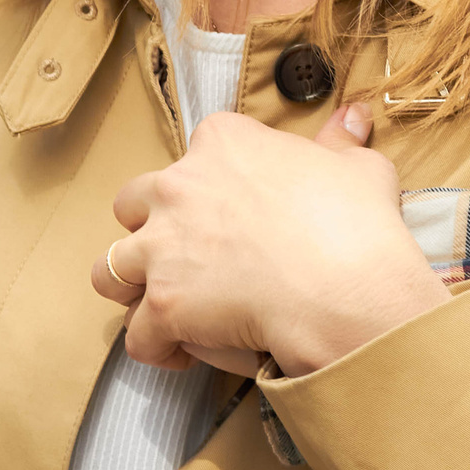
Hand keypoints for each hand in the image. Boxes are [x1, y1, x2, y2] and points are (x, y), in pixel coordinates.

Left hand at [91, 103, 448, 376]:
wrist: (347, 288)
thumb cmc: (356, 224)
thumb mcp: (358, 167)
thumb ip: (340, 141)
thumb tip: (351, 117)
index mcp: (224, 142)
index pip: (198, 149)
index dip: (212, 181)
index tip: (235, 206)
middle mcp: (179, 186)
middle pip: (134, 203)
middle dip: (152, 227)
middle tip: (188, 254)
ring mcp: (164, 246)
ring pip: (111, 266)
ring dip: (132, 286)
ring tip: (161, 303)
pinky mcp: (164, 303)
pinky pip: (137, 332)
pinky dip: (154, 345)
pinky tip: (180, 352)